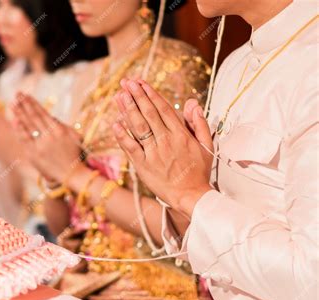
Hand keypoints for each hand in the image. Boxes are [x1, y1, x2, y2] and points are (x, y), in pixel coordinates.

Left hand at [12, 93, 82, 182]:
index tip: (26, 95)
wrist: (72, 174)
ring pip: (28, 126)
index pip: (43, 113)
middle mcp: (49, 136)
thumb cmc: (74, 154)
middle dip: (24, 104)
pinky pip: (25, 140)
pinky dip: (19, 130)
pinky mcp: (34, 155)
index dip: (33, 103)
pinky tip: (14, 121)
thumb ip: (62, 125)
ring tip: (12, 104)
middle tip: (17, 94)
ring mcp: (41, 145)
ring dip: (19, 114)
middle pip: (33, 117)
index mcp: (59, 130)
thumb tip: (51, 116)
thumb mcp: (74, 137)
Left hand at [113, 79, 212, 216]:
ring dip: (128, 110)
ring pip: (138, 127)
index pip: (163, 109)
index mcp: (181, 134)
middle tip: (126, 82)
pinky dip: (122, 135)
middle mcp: (166, 141)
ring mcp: (153, 153)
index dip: (151, 94)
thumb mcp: (206, 145)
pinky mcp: (143, 165)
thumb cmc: (199, 172)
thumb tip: (192, 103)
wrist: (191, 196)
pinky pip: (131, 147)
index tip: (141, 82)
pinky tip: (115, 123)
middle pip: (148, 113)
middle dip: (136, 96)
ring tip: (119, 96)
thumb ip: (199, 123)